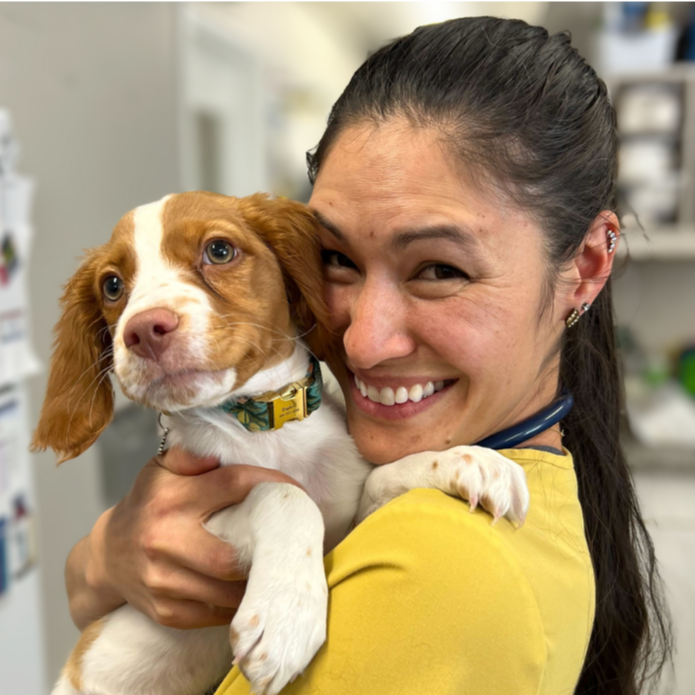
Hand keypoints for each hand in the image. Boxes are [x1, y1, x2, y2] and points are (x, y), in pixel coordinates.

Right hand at [69, 449, 301, 629]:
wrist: (106, 556)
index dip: (270, 484)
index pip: (232, 485)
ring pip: (225, 592)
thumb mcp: (160, 470)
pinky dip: (236, 605)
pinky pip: (213, 615)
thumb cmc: (146, 505)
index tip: (296, 491)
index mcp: (171, 498)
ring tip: (277, 569)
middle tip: (290, 543)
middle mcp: (163, 540)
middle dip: (266, 551)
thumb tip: (218, 451)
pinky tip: (250, 591)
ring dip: (256, 582)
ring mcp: (162, 580)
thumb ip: (190, 455)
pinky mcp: (164, 610)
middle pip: (230, 556)